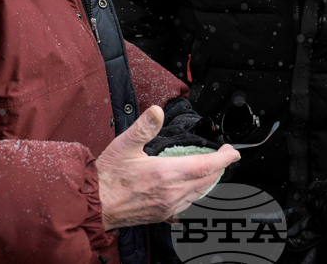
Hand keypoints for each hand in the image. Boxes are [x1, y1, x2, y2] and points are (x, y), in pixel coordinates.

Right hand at [96, 105, 239, 230]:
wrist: (94, 206)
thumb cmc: (107, 177)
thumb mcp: (124, 146)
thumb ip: (144, 127)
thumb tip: (157, 111)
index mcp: (165, 174)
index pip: (205, 166)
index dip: (223, 158)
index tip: (232, 152)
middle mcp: (171, 193)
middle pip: (207, 180)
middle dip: (219, 167)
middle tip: (223, 155)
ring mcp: (168, 206)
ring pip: (199, 193)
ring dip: (208, 180)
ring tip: (210, 168)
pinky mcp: (163, 215)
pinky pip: (188, 204)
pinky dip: (196, 192)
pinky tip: (191, 187)